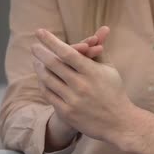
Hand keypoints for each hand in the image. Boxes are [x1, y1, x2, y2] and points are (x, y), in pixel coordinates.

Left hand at [43, 26, 111, 151]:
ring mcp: (73, 100)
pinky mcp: (67, 113)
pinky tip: (42, 78)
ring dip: (39, 68)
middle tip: (34, 46)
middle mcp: (81, 85)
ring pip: (48, 79)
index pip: (67, 52)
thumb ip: (99, 51)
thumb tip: (100, 30)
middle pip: (53, 64)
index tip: (40, 32)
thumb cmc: (114, 92)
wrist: (119, 123)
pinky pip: (48, 95)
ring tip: (37, 62)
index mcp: (93, 72)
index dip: (51, 41)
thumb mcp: (110, 70)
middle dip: (41, 52)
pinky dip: (43, 84)